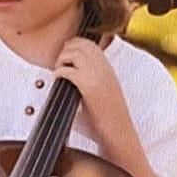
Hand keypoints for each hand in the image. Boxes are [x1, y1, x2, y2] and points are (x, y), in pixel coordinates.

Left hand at [54, 37, 142, 163]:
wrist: (118, 133)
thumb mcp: (102, 92)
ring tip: (58, 72)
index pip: (88, 43)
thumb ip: (89, 80)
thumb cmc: (107, 119)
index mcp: (107, 67)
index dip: (72, 47)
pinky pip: (68, 71)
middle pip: (79, 43)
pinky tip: (58, 81)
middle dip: (65, 51)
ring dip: (61, 60)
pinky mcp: (89, 87)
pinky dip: (59, 73)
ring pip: (73, 53)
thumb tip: (69, 74)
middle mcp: (104, 68)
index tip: (64, 59)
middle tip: (59, 65)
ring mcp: (97, 76)